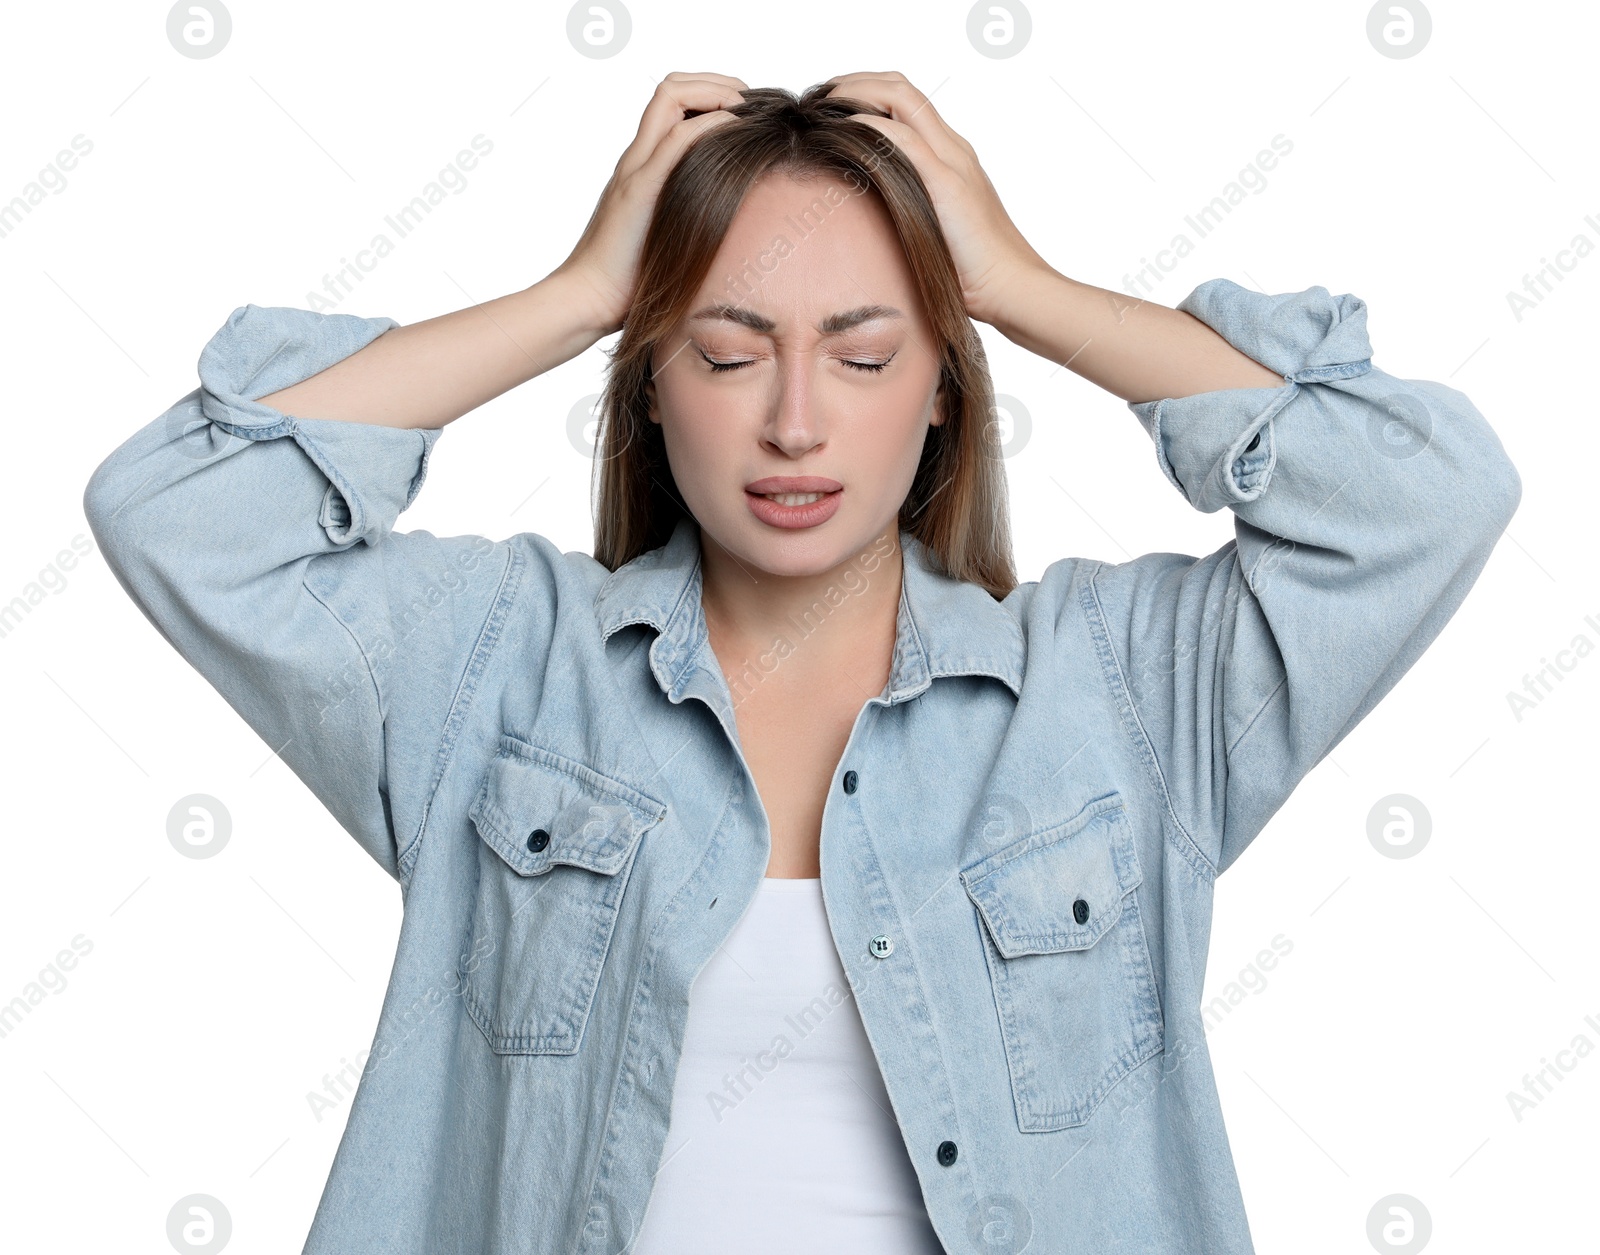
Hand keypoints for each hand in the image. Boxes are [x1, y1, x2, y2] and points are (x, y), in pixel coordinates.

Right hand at [552, 72, 747, 334]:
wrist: (588, 300)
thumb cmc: (628, 282)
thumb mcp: (663, 239)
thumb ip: (682, 220)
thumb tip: (723, 229)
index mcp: (640, 167)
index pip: (669, 104)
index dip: (708, 93)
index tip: (743, 110)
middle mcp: (636, 159)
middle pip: (670, 87)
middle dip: (716, 82)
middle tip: (749, 99)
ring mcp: (636, 170)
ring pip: (670, 97)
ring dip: (715, 91)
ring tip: (744, 107)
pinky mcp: (640, 190)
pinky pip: (676, 140)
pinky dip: (709, 126)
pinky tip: (734, 129)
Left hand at [822, 71, 1047, 327]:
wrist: (1011, 286)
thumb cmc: (973, 270)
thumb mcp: (934, 227)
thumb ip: (910, 208)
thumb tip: (869, 213)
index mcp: (951, 156)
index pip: (908, 102)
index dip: (869, 91)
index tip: (833, 103)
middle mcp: (953, 149)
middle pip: (903, 89)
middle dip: (858, 82)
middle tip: (822, 95)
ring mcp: (953, 162)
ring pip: (904, 101)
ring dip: (859, 93)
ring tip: (825, 103)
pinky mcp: (948, 184)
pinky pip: (907, 140)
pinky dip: (873, 126)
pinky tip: (846, 127)